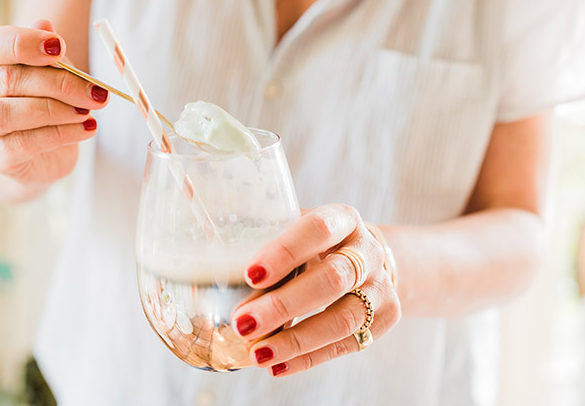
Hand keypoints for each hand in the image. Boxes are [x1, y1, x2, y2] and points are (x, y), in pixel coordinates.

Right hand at [0, 20, 108, 188]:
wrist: (40, 154)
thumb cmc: (40, 103)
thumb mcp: (49, 73)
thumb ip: (48, 53)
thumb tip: (47, 24)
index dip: (23, 43)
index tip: (60, 47)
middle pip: (7, 79)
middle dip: (59, 83)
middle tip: (96, 91)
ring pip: (8, 113)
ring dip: (56, 110)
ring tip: (87, 111)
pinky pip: (25, 143)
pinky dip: (61, 134)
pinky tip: (86, 129)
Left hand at [232, 204, 400, 376]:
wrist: (369, 260)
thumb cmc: (317, 244)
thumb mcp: (295, 227)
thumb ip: (259, 233)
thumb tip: (199, 237)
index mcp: (343, 219)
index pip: (318, 229)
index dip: (285, 251)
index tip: (250, 274)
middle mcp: (368, 251)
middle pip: (332, 279)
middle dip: (284, 305)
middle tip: (243, 323)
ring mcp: (380, 287)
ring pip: (343, 318)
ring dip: (296, 340)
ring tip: (257, 353)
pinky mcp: (385, 318)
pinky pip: (347, 344)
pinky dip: (308, 358)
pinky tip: (276, 364)